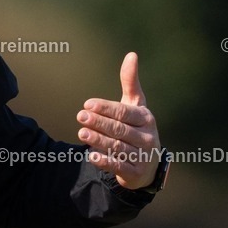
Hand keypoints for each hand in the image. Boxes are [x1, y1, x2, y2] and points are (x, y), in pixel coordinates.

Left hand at [76, 52, 160, 189]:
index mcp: (146, 118)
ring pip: (118, 147)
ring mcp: (143, 156)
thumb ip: (130, 82)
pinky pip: (119, 165)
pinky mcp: (135, 173)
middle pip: (120, 129)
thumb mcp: (135, 105)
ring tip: (82, 133)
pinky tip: (90, 155)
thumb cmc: (137, 128)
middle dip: (99, 123)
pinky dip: (105, 161)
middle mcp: (147, 137)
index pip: (124, 112)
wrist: (148, 164)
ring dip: (99, 140)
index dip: (106, 108)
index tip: (87, 104)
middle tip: (80, 116)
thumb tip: (131, 54)